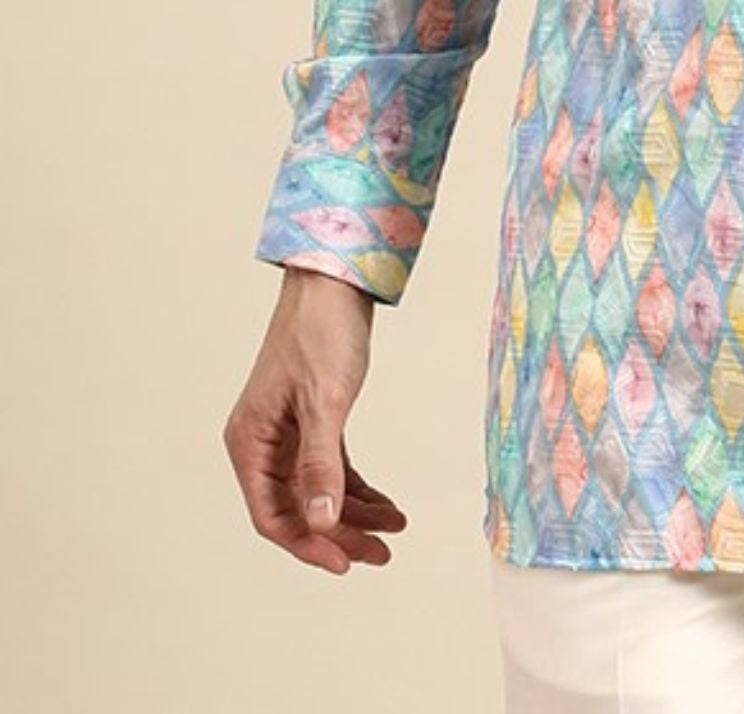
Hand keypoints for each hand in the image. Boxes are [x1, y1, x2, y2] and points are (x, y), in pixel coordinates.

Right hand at [223, 266, 406, 573]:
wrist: (335, 280)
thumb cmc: (320, 332)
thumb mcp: (325, 402)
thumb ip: (320, 465)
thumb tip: (320, 523)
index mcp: (248, 441)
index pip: (271, 515)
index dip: (307, 544)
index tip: (346, 563)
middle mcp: (262, 443)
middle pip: (297, 509)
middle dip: (339, 535)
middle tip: (382, 554)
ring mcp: (287, 433)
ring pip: (318, 493)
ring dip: (354, 515)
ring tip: (394, 530)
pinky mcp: (313, 421)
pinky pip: (332, 469)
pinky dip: (358, 489)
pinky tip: (386, 504)